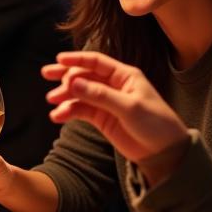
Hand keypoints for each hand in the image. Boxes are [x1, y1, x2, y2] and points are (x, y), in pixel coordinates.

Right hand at [43, 52, 188, 186]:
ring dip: (65, 96)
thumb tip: (72, 82)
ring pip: (79, 93)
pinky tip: (58, 116)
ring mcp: (106, 102)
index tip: (58, 59)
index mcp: (124, 76)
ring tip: (52, 102)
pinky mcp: (101, 118)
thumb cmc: (155, 123)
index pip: (96, 62)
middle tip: (46, 75)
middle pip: (84, 75)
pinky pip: (80, 111)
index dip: (77, 59)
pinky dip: (68, 112)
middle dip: (65, 76)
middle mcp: (113, 86)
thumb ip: (100, 95)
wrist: (164, 152)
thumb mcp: (129, 107)